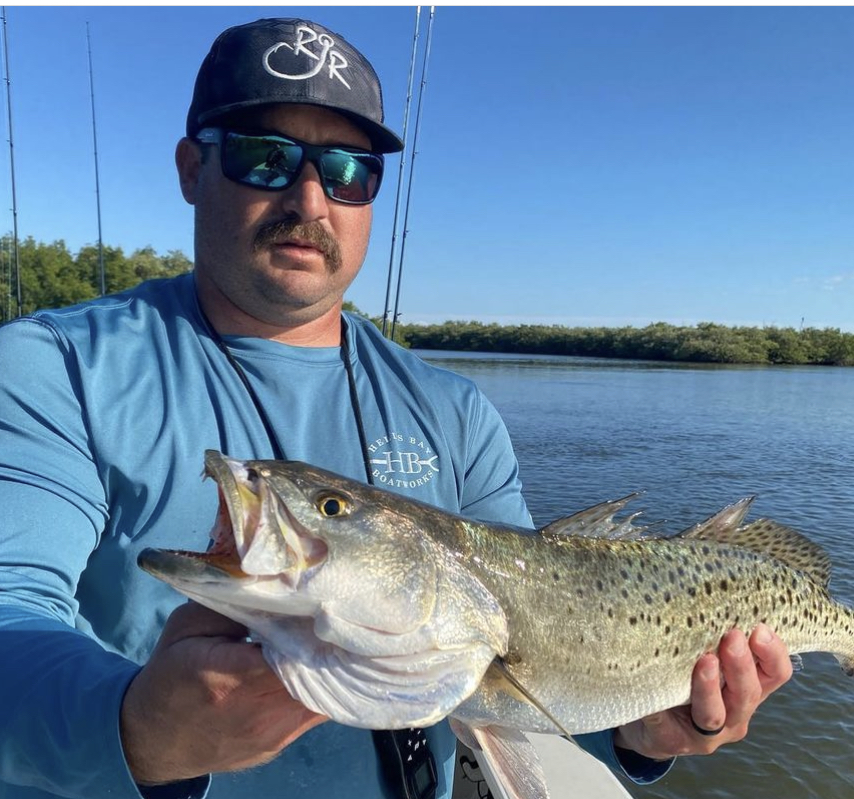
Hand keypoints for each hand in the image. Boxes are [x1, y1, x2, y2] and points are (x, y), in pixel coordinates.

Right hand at [120, 602, 326, 784]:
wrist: (152, 739)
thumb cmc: (170, 672)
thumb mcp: (187, 625)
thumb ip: (231, 604)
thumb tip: (277, 589)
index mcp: (228, 675)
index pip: (292, 650)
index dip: (311, 627)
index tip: (320, 604)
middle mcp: (254, 710)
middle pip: (314, 670)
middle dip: (326, 642)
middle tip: (331, 615)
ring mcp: (270, 732)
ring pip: (324, 693)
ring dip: (329, 665)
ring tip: (328, 637)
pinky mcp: (279, 743)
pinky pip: (317, 710)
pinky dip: (324, 686)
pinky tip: (320, 665)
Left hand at [613, 624, 792, 759]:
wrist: (653, 726)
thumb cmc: (684, 679)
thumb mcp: (705, 657)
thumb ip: (713, 636)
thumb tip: (708, 586)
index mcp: (747, 689)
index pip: (775, 673)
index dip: (773, 653)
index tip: (760, 627)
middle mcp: (735, 714)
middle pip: (748, 693)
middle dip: (741, 664)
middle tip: (733, 636)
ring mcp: (708, 732)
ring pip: (715, 713)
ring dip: (710, 686)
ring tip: (705, 661)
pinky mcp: (676, 740)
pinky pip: (670, 723)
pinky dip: (665, 704)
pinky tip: (658, 690)